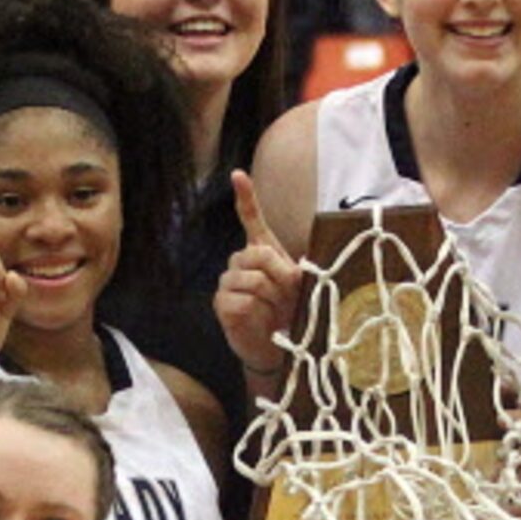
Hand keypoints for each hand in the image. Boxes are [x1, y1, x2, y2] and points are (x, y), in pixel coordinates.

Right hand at [214, 170, 303, 388]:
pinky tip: (259, 319)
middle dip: (280, 276)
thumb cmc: (288, 312)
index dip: (245, 196)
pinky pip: (241, 300)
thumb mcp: (299, 288)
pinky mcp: (221, 303)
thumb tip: (296, 267)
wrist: (276, 346)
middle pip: (259, 254)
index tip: (238, 174)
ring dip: (271, 298)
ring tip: (275, 311)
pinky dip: (256, 311)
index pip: (251, 218)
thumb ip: (296, 271)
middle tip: (288, 294)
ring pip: (252, 279)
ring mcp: (227, 281)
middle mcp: (240, 261)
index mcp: (260, 250)